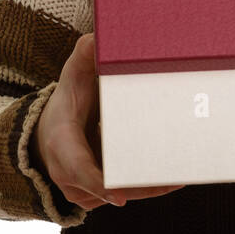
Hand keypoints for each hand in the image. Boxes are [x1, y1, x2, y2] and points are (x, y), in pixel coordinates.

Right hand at [31, 32, 184, 210]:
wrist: (49, 131)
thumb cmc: (67, 100)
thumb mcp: (71, 76)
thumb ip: (83, 56)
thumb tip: (96, 38)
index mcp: (61, 143)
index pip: (77, 167)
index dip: (98, 183)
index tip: (120, 194)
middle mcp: (68, 174)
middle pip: (108, 188)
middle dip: (141, 186)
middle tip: (177, 177)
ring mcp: (82, 189)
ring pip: (121, 194)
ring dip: (151, 188)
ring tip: (184, 175)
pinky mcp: (97, 194)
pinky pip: (125, 194)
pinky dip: (148, 187)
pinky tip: (177, 177)